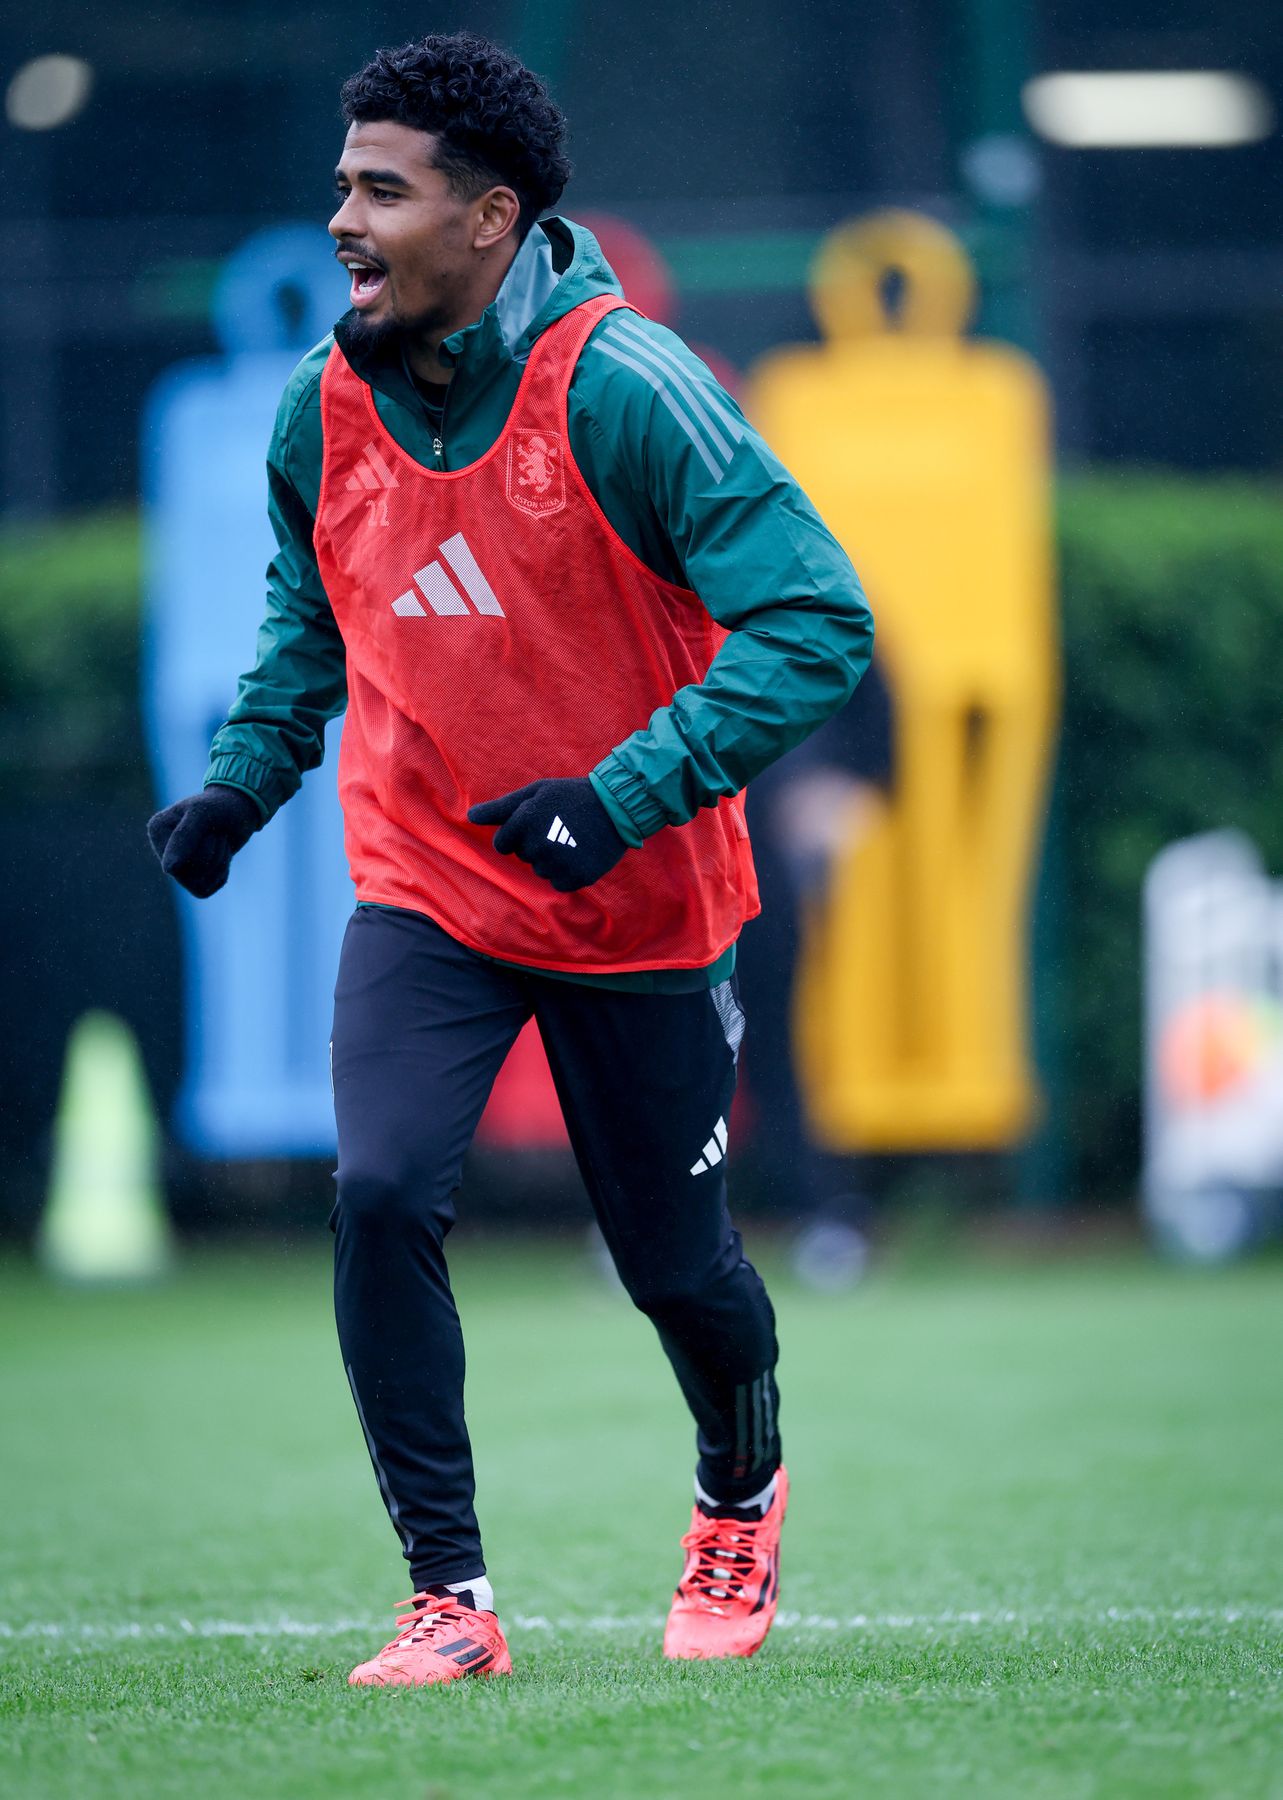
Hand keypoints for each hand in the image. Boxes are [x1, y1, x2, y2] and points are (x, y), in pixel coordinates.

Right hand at [146, 786, 259, 897]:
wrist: (239, 811)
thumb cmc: (220, 807)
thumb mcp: (204, 814)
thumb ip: (184, 837)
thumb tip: (168, 870)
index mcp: (157, 829)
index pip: (175, 865)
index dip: (203, 851)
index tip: (211, 827)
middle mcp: (162, 849)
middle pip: (186, 877)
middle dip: (212, 857)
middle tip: (219, 834)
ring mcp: (175, 864)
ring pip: (197, 885)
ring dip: (219, 864)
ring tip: (221, 842)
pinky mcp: (191, 876)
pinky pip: (205, 889)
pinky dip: (221, 873)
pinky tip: (221, 855)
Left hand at [468, 777, 627, 891]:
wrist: (616, 806)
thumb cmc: (570, 796)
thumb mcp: (535, 793)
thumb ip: (500, 807)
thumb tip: (470, 817)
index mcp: (524, 820)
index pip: (502, 844)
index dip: (517, 835)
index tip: (538, 824)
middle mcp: (538, 843)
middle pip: (523, 857)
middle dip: (537, 844)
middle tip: (561, 826)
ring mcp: (558, 862)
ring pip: (541, 871)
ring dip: (553, 859)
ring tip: (573, 839)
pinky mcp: (577, 877)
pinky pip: (559, 883)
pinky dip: (569, 872)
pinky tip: (581, 853)